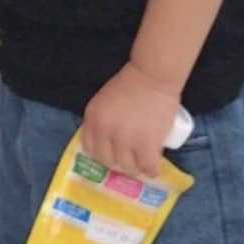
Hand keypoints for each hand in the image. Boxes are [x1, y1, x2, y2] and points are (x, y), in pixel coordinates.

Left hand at [81, 62, 180, 179]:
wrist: (154, 74)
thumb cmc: (132, 82)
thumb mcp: (104, 99)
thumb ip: (101, 118)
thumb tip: (105, 141)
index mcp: (93, 119)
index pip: (90, 149)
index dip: (101, 154)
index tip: (111, 154)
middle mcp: (105, 132)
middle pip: (108, 161)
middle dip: (118, 162)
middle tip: (129, 158)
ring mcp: (125, 140)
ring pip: (128, 167)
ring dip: (135, 167)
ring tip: (143, 161)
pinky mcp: (147, 144)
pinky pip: (147, 167)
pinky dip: (151, 170)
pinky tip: (153, 167)